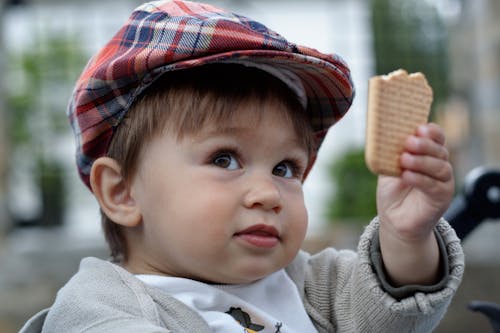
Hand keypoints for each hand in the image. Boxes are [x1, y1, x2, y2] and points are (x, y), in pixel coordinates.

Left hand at [377, 123, 454, 241]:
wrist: (394, 218)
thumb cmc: (393, 190)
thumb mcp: (388, 168)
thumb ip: (389, 154)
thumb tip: (383, 137)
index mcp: (428, 153)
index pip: (437, 137)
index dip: (431, 131)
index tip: (420, 128)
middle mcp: (439, 165)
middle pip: (439, 150)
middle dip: (424, 145)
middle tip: (409, 142)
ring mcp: (443, 181)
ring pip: (440, 167)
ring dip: (421, 161)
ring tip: (404, 160)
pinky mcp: (442, 197)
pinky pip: (434, 186)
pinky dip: (420, 179)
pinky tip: (407, 175)